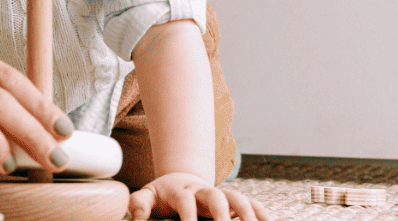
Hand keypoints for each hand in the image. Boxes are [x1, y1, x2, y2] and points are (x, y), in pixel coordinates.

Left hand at [128, 171, 269, 220]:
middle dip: (222, 212)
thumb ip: (140, 203)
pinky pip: (251, 204)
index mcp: (181, 190)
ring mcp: (221, 195)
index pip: (185, 201)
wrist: (181, 181)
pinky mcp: (234, 202)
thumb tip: (136, 217)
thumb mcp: (148, 195)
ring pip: (238, 198)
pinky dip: (261, 213)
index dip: (188, 214)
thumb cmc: (163, 195)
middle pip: (216, 196)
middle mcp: (204, 191)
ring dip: (247, 213)